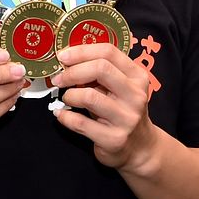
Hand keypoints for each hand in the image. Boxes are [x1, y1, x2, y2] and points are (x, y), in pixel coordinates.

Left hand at [50, 44, 158, 173]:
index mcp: (137, 77)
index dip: (81, 51)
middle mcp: (135, 96)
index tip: (62, 56)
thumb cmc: (121, 110)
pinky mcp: (114, 139)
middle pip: (101, 69)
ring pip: (89, 96)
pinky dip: (64, 116)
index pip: (109, 52)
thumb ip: (100, 72)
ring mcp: (126, 118)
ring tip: (66, 99)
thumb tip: (67, 60)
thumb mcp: (118, 88)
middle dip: (72, 72)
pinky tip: (61, 115)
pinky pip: (80, 123)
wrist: (140, 147)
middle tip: (59, 79)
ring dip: (69, 95)